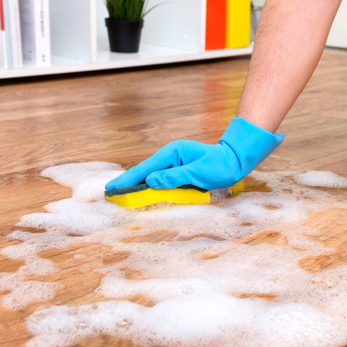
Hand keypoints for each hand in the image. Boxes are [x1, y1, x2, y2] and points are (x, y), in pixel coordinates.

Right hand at [106, 118, 283, 190]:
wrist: (236, 160)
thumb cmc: (220, 165)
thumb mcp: (199, 173)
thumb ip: (175, 178)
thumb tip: (152, 182)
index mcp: (173, 153)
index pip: (146, 168)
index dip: (128, 179)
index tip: (112, 187)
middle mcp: (171, 155)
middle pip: (145, 171)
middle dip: (128, 181)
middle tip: (110, 192)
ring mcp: (174, 162)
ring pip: (151, 175)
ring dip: (137, 184)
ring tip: (120, 193)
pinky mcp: (179, 169)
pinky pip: (161, 178)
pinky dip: (150, 185)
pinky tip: (141, 191)